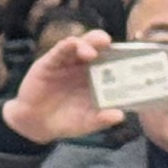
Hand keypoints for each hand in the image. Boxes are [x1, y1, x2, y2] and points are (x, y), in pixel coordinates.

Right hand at [2, 30, 127, 146]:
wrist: (37, 124)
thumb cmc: (67, 121)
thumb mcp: (87, 123)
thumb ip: (101, 119)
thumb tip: (120, 115)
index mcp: (99, 79)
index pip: (113, 62)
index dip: (121, 57)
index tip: (130, 56)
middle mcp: (85, 67)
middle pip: (98, 48)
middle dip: (105, 43)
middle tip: (109, 44)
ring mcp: (68, 63)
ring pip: (80, 45)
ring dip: (88, 43)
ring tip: (92, 52)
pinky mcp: (50, 62)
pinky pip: (60, 50)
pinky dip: (67, 45)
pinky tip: (72, 44)